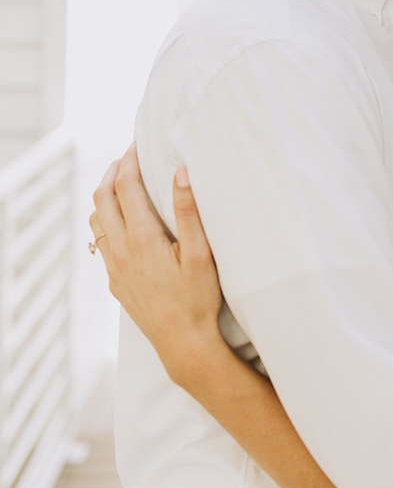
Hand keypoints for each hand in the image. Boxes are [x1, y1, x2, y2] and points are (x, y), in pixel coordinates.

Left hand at [90, 144, 223, 381]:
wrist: (183, 344)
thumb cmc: (197, 299)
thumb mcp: (200, 254)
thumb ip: (189, 211)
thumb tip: (181, 172)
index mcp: (142, 238)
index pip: (125, 187)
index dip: (129, 160)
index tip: (137, 144)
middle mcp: (121, 251)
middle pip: (102, 198)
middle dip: (112, 172)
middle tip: (128, 156)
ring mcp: (114, 268)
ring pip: (97, 221)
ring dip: (105, 196)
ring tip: (122, 183)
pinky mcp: (115, 282)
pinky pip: (102, 243)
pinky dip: (107, 220)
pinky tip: (124, 222)